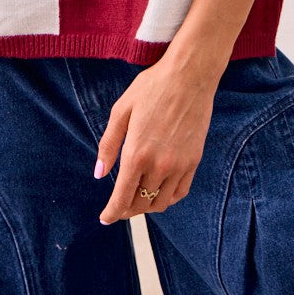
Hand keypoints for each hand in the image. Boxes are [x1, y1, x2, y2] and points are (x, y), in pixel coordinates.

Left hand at [95, 52, 221, 225]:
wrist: (189, 76)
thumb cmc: (152, 88)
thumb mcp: (121, 110)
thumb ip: (108, 145)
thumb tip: (100, 174)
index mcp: (136, 154)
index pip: (121, 198)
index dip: (111, 213)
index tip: (105, 218)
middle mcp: (158, 166)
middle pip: (140, 204)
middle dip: (126, 209)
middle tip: (119, 205)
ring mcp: (178, 165)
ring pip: (160, 203)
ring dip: (146, 205)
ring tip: (138, 197)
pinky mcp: (194, 161)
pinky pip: (179, 192)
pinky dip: (167, 198)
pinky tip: (159, 190)